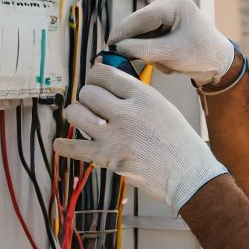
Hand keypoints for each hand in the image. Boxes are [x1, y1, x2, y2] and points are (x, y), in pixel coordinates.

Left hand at [54, 63, 228, 215]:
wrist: (188, 175)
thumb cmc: (179, 141)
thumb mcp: (162, 107)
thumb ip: (135, 94)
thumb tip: (106, 81)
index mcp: (144, 96)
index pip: (104, 74)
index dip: (96, 76)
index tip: (96, 81)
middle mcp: (127, 112)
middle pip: (88, 92)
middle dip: (89, 97)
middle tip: (95, 105)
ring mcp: (115, 136)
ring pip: (76, 113)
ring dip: (78, 115)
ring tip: (86, 120)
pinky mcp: (107, 158)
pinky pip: (73, 147)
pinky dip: (64, 145)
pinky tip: (61, 143)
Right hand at [107, 0, 234, 85]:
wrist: (220, 62)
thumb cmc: (201, 55)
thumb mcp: (171, 54)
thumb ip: (143, 50)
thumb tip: (117, 48)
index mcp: (173, 3)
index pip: (139, 18)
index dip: (122, 33)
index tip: (108, 47)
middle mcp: (168, 3)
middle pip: (139, 26)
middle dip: (140, 46)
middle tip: (140, 63)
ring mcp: (167, 13)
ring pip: (142, 35)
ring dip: (150, 52)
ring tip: (168, 63)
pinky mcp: (166, 25)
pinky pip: (149, 39)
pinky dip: (155, 53)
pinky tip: (170, 61)